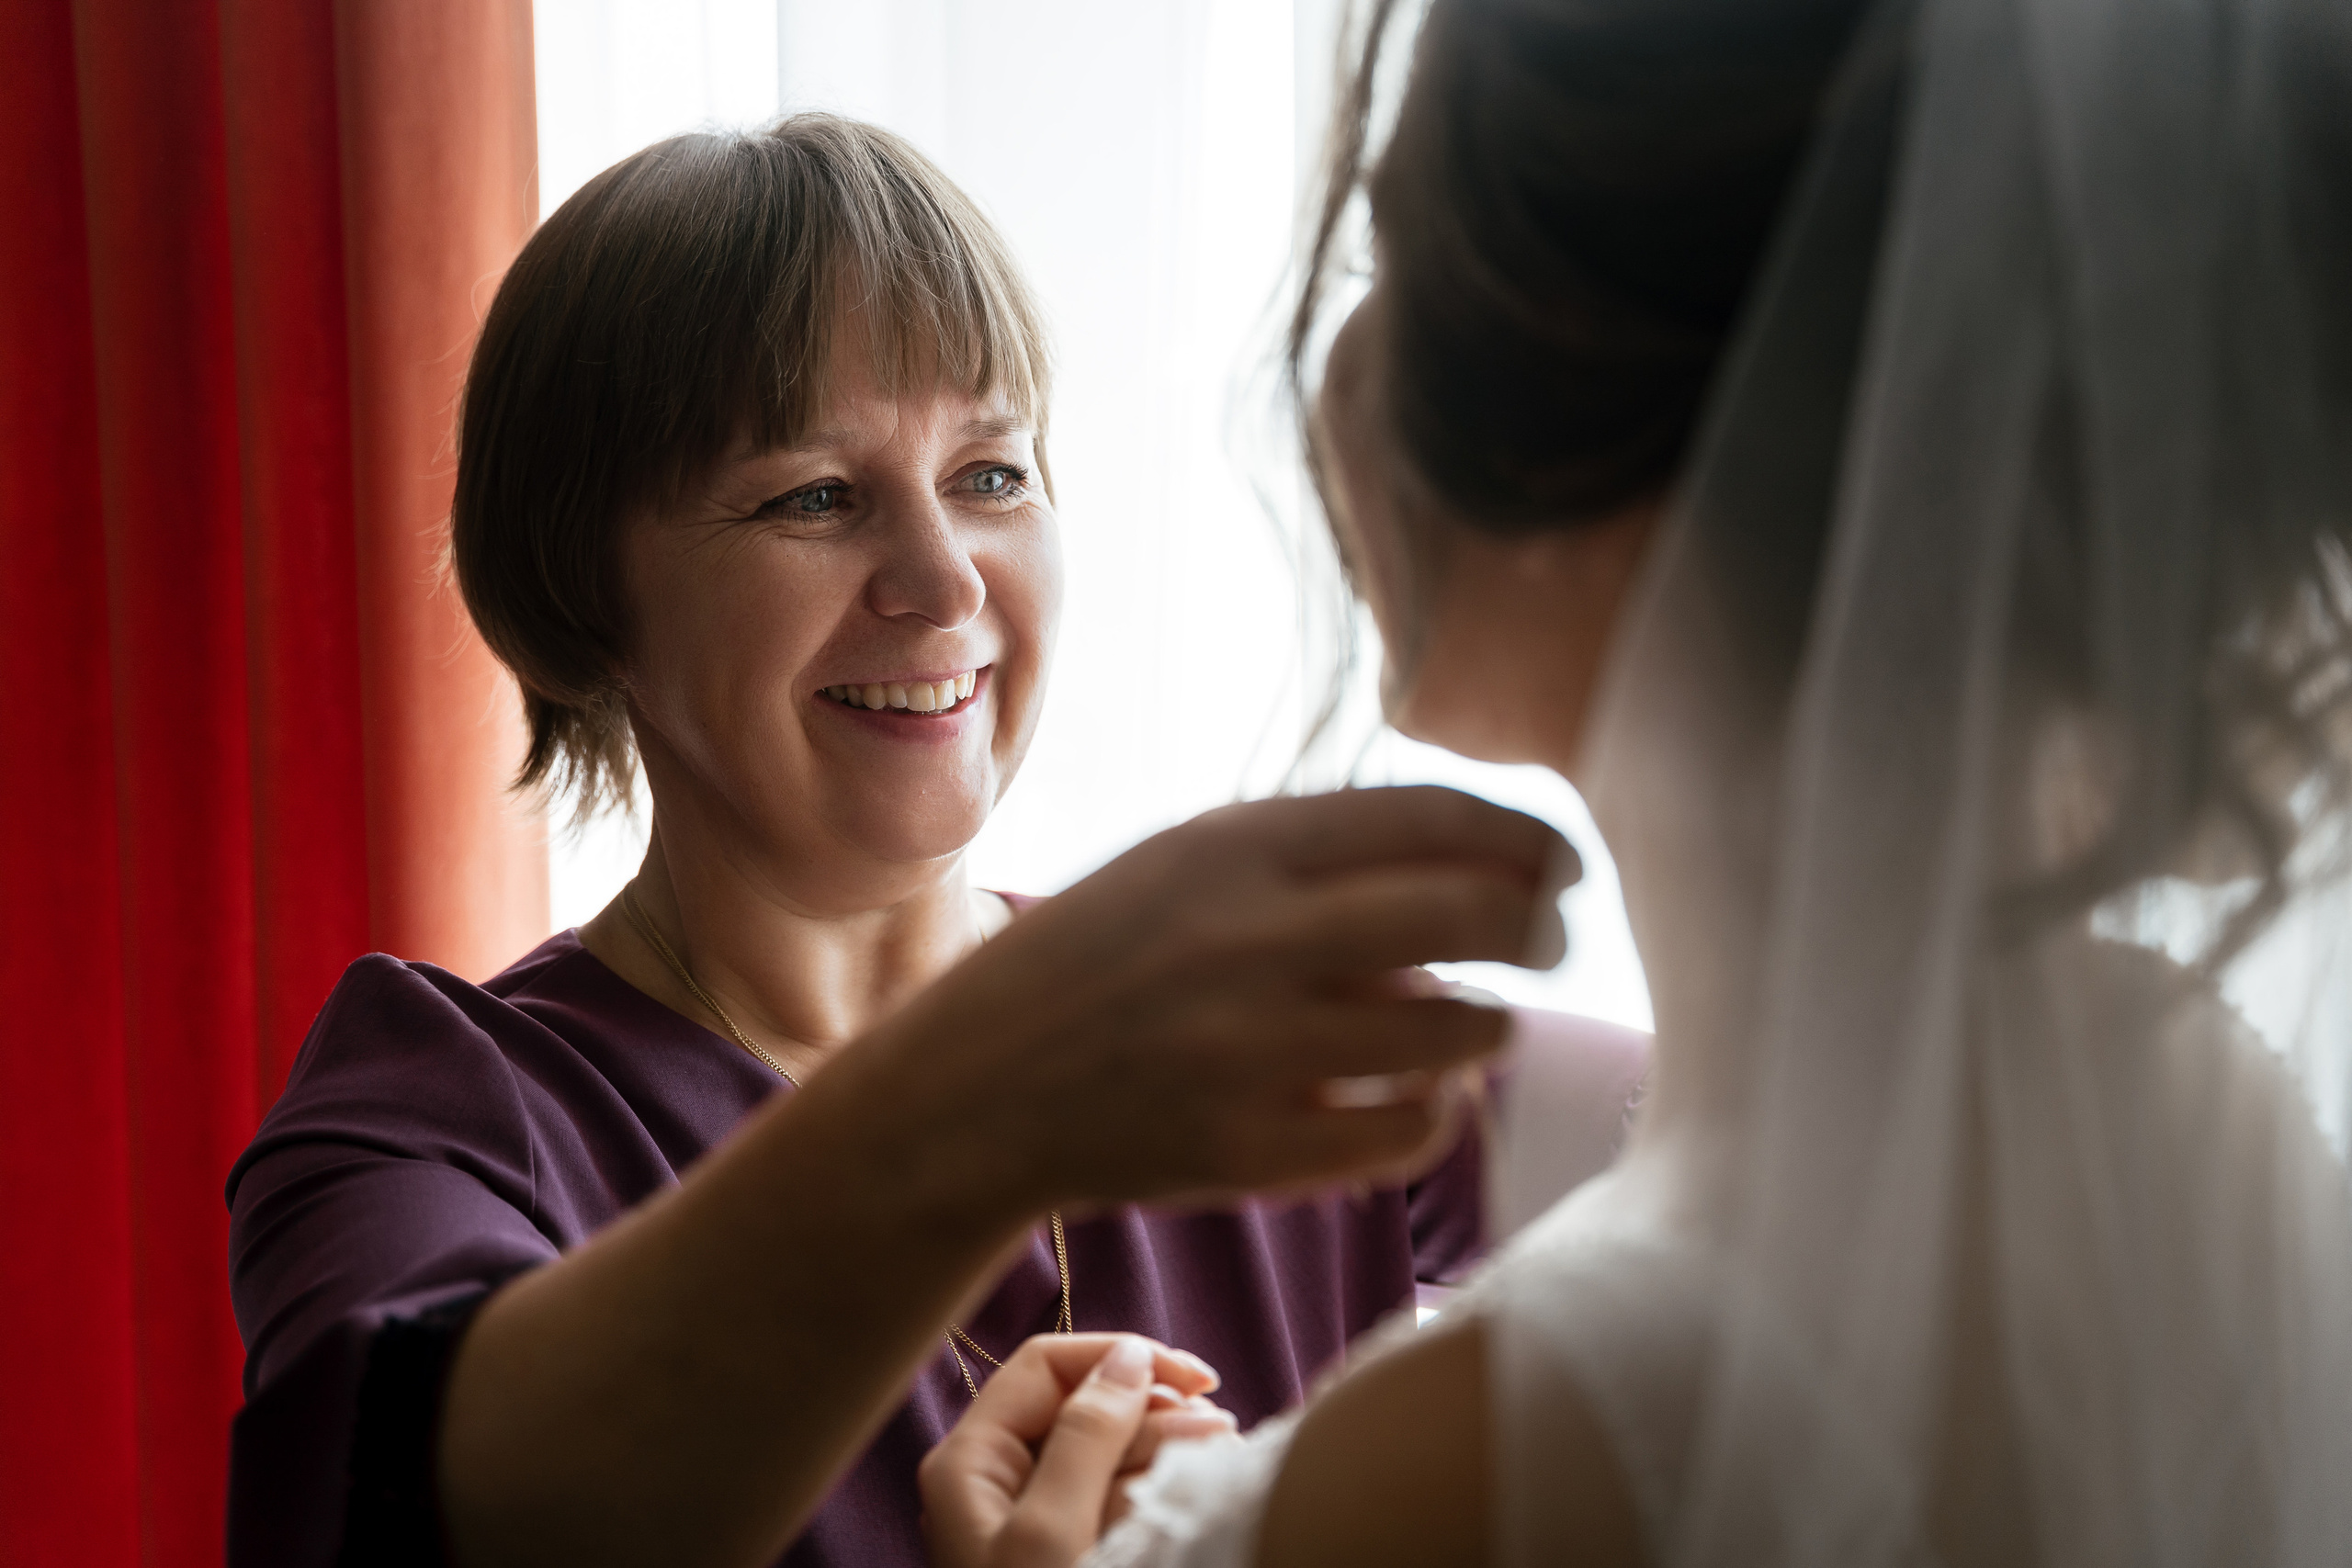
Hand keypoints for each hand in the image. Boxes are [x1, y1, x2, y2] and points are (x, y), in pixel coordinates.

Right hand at [859, 786, 1574, 1212]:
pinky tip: (1422, 1096)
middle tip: (1556, 936)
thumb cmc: (1097, 960)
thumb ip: (1313, 853)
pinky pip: (1412, 1130)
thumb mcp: (1182, 863)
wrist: (972, 1092)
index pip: (1436, 816)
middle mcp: (1250, 937)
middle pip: (1478, 912)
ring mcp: (1251, 1050)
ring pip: (1463, 1030)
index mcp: (1234, 846)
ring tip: (1477, 1023)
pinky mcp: (1251, 1151)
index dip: (1529, 836)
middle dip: (1544, 924)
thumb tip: (1484, 859)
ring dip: (1492, 1024)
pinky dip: (1438, 1111)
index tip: (1564, 861)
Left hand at [920, 1334, 1237, 1567]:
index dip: (1120, 1357)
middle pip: (1080, 1402)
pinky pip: (1114, 1493)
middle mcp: (994, 1480)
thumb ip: (1087, 1437)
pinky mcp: (1066, 1549)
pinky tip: (1199, 1479)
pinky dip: (1158, 1481)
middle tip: (1219, 1426)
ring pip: (1106, 1447)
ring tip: (1222, 1450)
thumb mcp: (1053, 1533)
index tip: (1194, 1376)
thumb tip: (1127, 1357)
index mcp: (969, 1463)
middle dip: (1152, 1404)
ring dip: (1166, 1441)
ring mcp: (1030, 1517)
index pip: (1045, 1366)